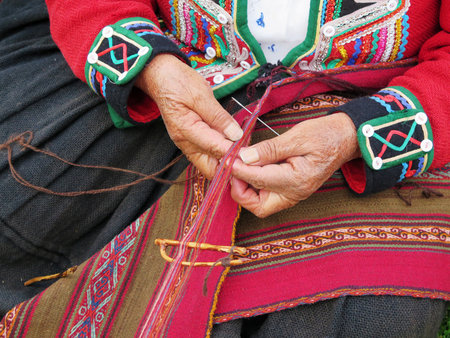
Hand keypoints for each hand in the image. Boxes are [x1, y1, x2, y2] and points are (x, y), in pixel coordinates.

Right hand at [136, 54, 242, 178]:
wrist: (160, 77)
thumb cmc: (177, 82)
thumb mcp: (201, 94)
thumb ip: (219, 117)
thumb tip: (236, 135)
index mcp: (186, 130)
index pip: (215, 149)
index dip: (234, 154)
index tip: (250, 155)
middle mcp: (185, 143)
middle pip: (210, 169)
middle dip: (231, 168)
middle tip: (250, 160)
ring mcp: (187, 145)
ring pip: (210, 166)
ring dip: (228, 163)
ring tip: (246, 154)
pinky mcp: (192, 142)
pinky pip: (208, 156)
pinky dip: (222, 155)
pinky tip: (236, 149)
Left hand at [230, 113, 360, 216]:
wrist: (346, 138)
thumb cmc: (325, 135)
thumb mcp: (296, 136)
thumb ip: (269, 149)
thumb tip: (244, 157)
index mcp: (297, 179)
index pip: (259, 180)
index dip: (238, 170)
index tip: (226, 158)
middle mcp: (295, 193)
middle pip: (258, 207)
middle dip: (240, 191)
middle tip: (233, 169)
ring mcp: (294, 195)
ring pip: (261, 205)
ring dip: (246, 190)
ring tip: (240, 167)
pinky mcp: (292, 191)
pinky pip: (268, 197)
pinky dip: (255, 186)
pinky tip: (251, 169)